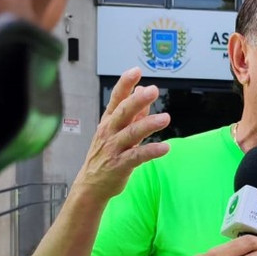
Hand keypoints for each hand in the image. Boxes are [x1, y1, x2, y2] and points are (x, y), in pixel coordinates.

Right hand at [73, 68, 172, 200]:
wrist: (91, 185)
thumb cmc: (106, 155)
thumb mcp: (116, 131)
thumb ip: (133, 113)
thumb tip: (143, 91)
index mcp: (108, 121)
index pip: (116, 98)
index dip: (125, 84)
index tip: (136, 71)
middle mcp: (109, 132)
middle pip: (122, 112)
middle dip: (137, 100)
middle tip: (153, 90)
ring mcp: (113, 148)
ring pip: (131, 133)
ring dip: (148, 125)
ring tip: (165, 118)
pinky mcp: (120, 165)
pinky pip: (137, 156)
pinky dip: (151, 151)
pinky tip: (165, 148)